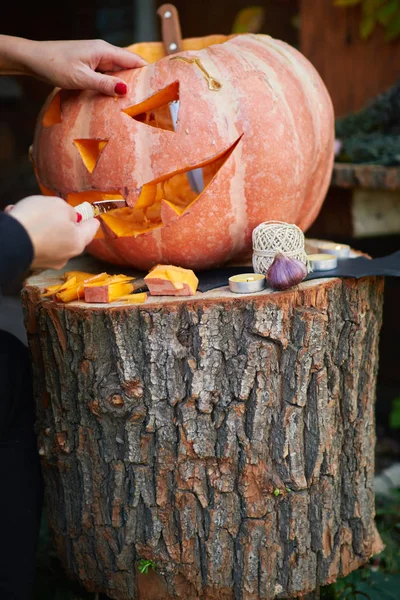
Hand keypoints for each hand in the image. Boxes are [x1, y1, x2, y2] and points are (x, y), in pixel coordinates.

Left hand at [0, 35, 146, 95]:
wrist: (34, 59)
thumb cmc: (55, 65)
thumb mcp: (81, 78)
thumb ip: (104, 84)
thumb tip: (126, 89)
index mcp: (103, 51)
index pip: (133, 61)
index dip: (149, 71)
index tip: (161, 84)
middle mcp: (102, 53)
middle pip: (128, 67)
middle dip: (140, 81)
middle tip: (153, 99)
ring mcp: (96, 60)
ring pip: (118, 74)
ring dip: (127, 86)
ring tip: (140, 102)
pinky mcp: (90, 67)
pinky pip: (108, 77)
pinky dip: (114, 87)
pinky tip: (118, 99)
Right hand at [6, 196, 99, 269]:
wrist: (9, 241)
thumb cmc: (38, 220)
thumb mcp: (59, 206)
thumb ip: (69, 211)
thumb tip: (70, 217)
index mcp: (78, 242)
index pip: (91, 229)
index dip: (91, 219)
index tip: (92, 216)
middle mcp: (66, 256)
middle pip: (69, 235)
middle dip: (61, 221)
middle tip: (52, 208)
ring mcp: (49, 261)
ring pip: (49, 238)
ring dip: (40, 224)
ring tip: (27, 211)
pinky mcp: (32, 261)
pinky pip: (34, 242)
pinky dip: (28, 231)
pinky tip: (17, 218)